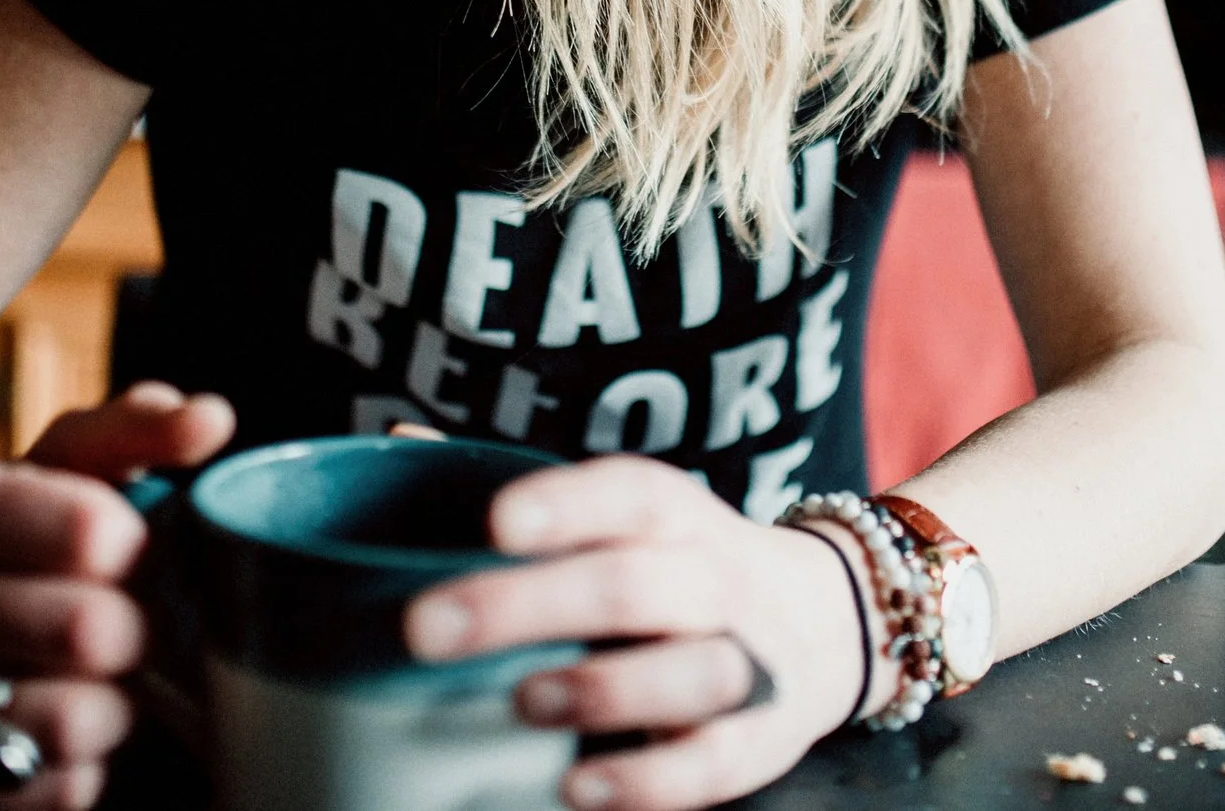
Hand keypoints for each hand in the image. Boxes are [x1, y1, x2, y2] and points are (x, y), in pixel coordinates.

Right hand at [0, 382, 234, 809]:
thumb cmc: (14, 517)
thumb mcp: (67, 454)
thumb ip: (139, 427)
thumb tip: (210, 419)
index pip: (92, 533)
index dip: (136, 544)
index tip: (124, 547)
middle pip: (89, 633)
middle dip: (136, 628)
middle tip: (127, 620)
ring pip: (71, 725)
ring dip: (114, 707)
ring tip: (97, 676)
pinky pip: (53, 795)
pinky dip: (84, 768)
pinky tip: (67, 724)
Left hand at [403, 456, 881, 810]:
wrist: (827, 625)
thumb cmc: (680, 567)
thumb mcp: (626, 516)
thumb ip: (525, 496)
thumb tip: (397, 446)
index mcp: (673, 517)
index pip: (628, 494)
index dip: (566, 506)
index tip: (495, 522)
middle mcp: (714, 579)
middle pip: (631, 585)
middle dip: (530, 605)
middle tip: (427, 627)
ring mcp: (744, 662)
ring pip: (686, 672)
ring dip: (600, 688)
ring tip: (520, 702)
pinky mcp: (757, 742)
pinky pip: (710, 764)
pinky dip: (646, 782)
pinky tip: (578, 786)